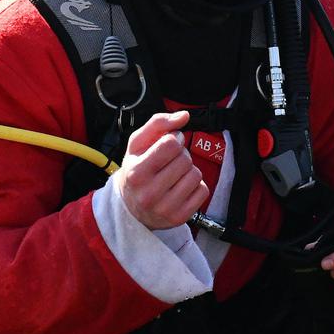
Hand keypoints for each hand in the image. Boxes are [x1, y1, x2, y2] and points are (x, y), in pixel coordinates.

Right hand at [116, 111, 207, 229]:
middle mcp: (149, 193)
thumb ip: (158, 123)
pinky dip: (195, 186)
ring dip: (188, 171)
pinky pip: (203, 191)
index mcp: (137, 173)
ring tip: (174, 176)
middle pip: (185, 159)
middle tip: (168, 163)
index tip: (167, 145)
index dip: (173, 140)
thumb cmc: (136, 170)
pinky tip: (180, 188)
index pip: (171, 144)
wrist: (131, 207)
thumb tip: (184, 116)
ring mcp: (165, 208)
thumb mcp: (137, 144)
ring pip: (196, 174)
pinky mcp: (180, 217)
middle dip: (181, 156)